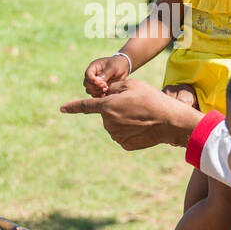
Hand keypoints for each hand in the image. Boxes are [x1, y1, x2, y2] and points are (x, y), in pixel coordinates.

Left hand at [60, 77, 201, 149]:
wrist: (168, 120)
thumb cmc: (150, 99)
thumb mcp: (131, 85)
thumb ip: (112, 89)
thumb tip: (103, 96)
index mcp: (107, 106)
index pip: (85, 106)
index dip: (72, 106)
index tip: (62, 108)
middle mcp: (108, 123)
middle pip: (106, 114)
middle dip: (116, 108)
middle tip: (135, 105)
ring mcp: (116, 135)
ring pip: (114, 125)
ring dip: (123, 119)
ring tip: (140, 115)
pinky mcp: (124, 144)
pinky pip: (122, 135)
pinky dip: (129, 130)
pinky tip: (141, 127)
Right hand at [83, 54, 129, 96]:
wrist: (124, 68)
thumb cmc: (118, 64)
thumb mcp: (113, 67)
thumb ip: (105, 74)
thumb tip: (97, 81)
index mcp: (94, 67)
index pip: (88, 74)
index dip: (92, 80)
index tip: (102, 83)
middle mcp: (93, 75)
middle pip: (86, 84)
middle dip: (95, 87)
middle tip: (105, 86)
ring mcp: (95, 82)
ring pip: (89, 90)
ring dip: (97, 92)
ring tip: (106, 89)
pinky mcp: (99, 88)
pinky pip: (95, 94)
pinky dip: (99, 95)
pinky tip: (106, 93)